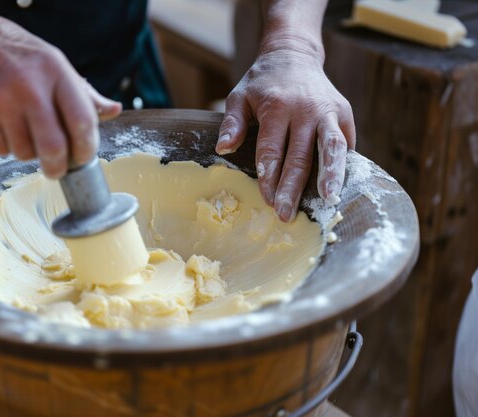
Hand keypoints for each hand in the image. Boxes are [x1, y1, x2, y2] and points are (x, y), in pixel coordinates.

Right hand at [0, 5, 120, 177]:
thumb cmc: (13, 51)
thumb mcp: (53, 62)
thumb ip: (83, 92)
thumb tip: (114, 110)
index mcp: (55, 71)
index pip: (83, 120)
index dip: (88, 147)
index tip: (85, 157)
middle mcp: (29, 86)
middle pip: (54, 147)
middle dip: (59, 167)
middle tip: (57, 170)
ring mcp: (0, 101)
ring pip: (25, 152)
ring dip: (29, 153)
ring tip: (24, 133)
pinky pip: (0, 150)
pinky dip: (5, 147)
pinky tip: (3, 126)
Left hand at [215, 50, 354, 221]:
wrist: (294, 55)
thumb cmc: (262, 82)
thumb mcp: (239, 96)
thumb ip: (232, 122)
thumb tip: (223, 148)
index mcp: (277, 106)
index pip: (273, 149)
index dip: (270, 176)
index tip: (268, 200)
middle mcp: (306, 109)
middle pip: (301, 155)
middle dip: (293, 187)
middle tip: (287, 214)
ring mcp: (329, 111)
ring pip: (332, 148)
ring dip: (331, 176)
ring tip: (329, 200)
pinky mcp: (345, 113)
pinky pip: (346, 142)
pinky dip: (344, 165)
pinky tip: (340, 187)